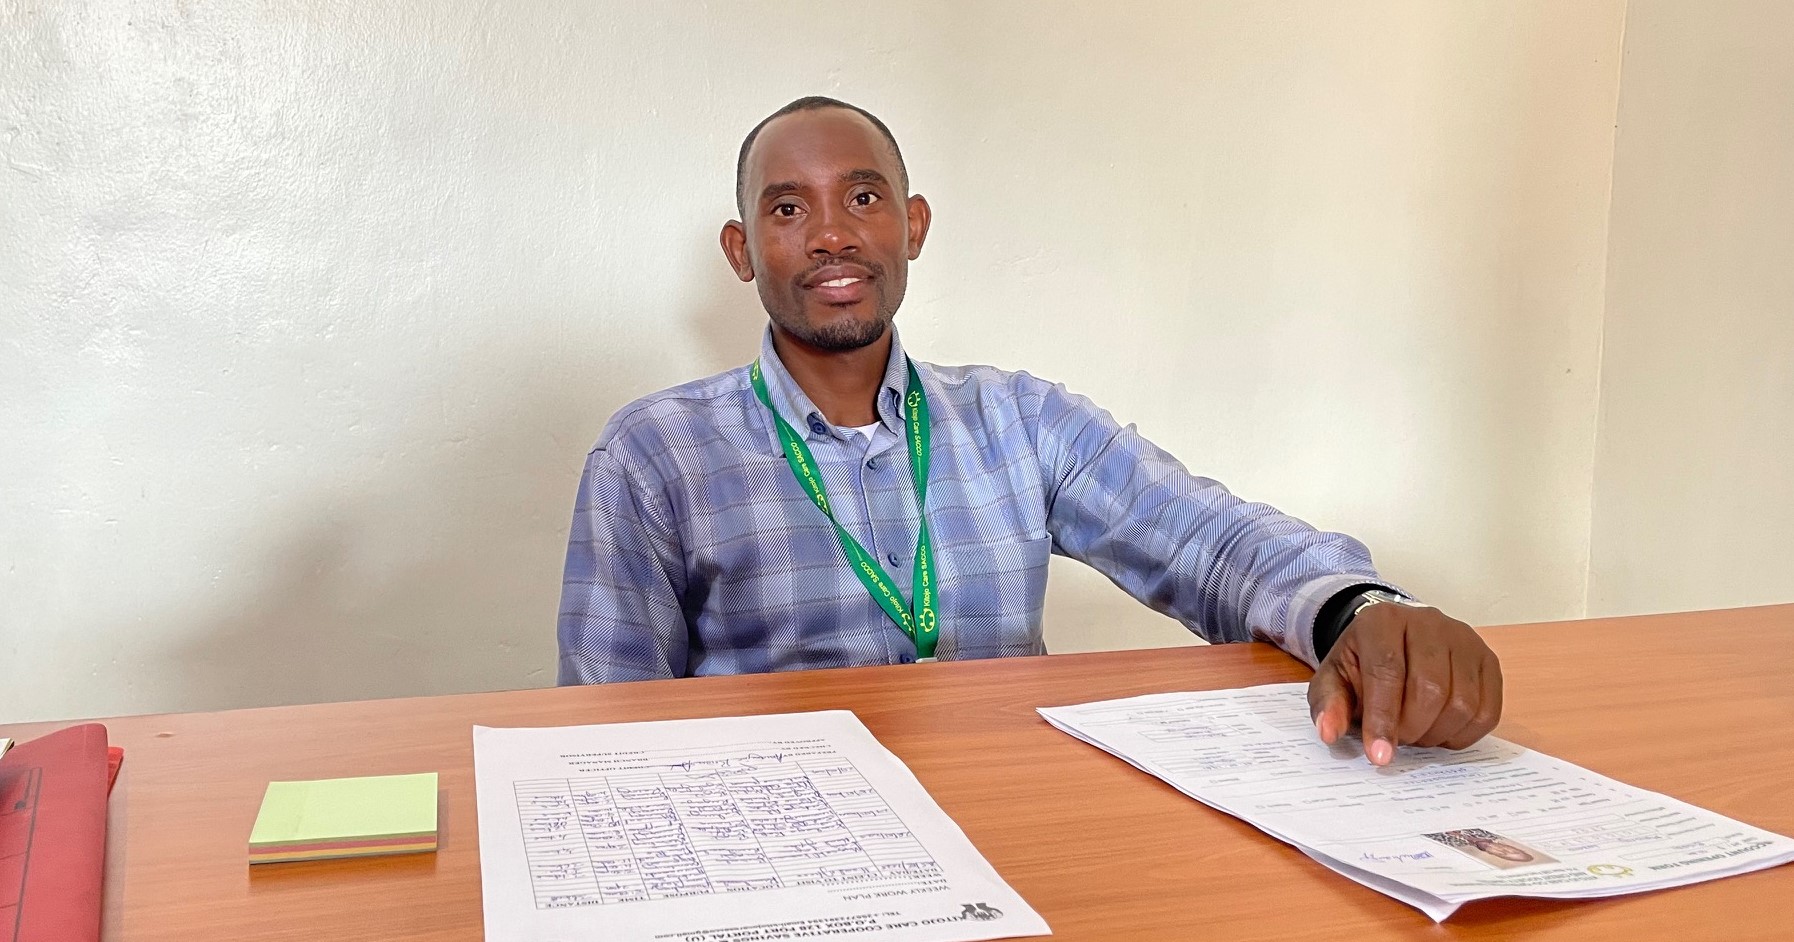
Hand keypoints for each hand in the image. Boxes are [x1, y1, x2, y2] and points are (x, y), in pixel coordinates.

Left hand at [1307, 601, 1501, 764]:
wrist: (1392, 643)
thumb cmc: (1362, 665)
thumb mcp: (1334, 680)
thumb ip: (1328, 705)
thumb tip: (1328, 732)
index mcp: (1382, 621)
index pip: (1387, 670)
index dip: (1382, 718)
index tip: (1379, 755)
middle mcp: (1428, 622)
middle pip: (1430, 689)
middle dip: (1411, 728)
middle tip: (1398, 739)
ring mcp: (1464, 640)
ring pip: (1462, 702)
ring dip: (1437, 733)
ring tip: (1416, 732)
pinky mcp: (1488, 661)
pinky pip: (1487, 711)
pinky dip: (1464, 734)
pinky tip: (1441, 731)